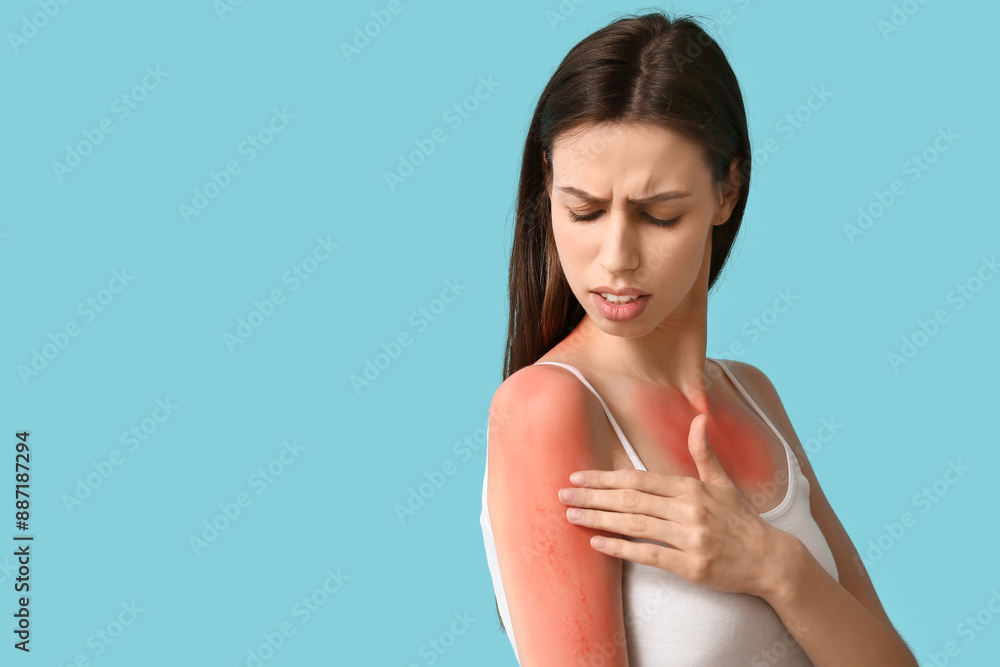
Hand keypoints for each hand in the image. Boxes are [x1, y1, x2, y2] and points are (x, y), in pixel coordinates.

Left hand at [556, 413, 790, 598]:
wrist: (770, 560)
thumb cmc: (741, 520)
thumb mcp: (723, 483)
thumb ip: (703, 453)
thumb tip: (699, 418)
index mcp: (691, 488)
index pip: (639, 479)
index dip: (606, 477)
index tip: (578, 475)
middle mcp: (689, 510)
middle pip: (631, 499)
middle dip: (593, 495)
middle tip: (563, 494)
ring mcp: (690, 538)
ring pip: (635, 524)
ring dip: (599, 518)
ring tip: (571, 514)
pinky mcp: (691, 565)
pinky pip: (648, 554)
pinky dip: (620, 547)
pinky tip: (597, 542)